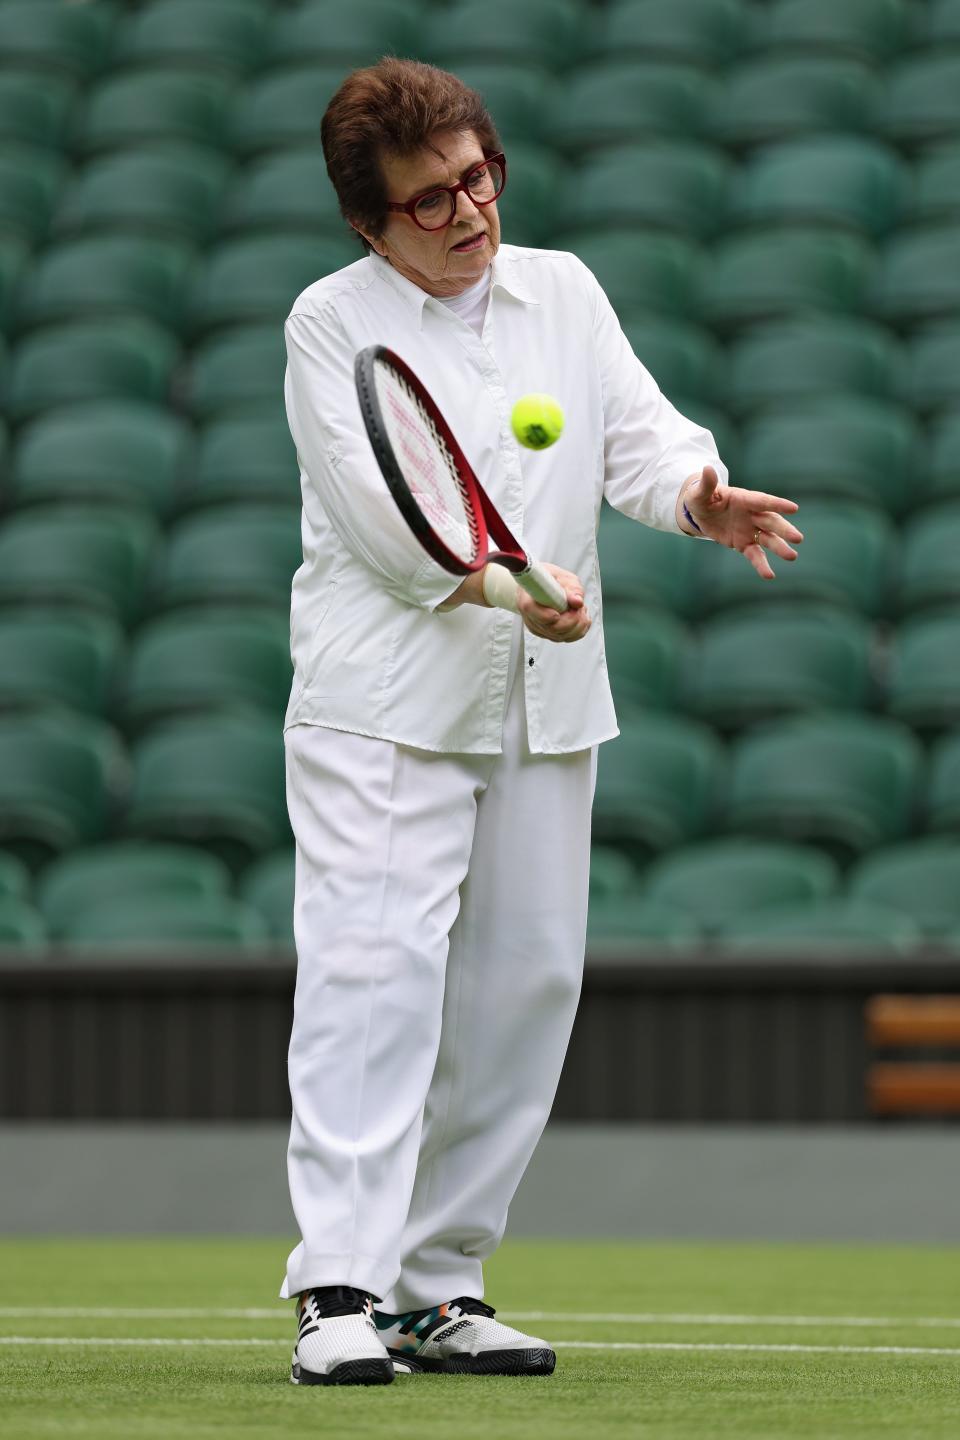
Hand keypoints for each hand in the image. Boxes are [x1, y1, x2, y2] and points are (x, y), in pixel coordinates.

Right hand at [516, 563, 590, 643]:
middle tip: (580, 607)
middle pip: (551, 629)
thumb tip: (577, 601)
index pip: (531, 611)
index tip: (560, 611)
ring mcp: (539, 628)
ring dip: (578, 623)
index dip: (547, 615)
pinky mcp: (549, 634)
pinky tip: (580, 617)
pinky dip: (579, 629)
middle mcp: (530, 617)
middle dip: (572, 619)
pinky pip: (567, 638)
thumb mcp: (563, 577)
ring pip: (562, 636)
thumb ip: (571, 588)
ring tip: (580, 609)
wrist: (544, 585)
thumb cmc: (551, 580)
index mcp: (528, 598)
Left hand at [681, 465, 803, 579]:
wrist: (699, 513)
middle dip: (784, 530)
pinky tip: (769, 575)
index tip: (794, 508)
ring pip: (768, 539)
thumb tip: (706, 468)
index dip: (777, 504)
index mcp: (744, 499)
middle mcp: (751, 514)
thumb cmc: (701, 498)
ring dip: (779, 548)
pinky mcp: (744, 544)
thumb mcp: (699, 492)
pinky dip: (761, 565)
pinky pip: (755, 554)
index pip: (762, 501)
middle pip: (771, 522)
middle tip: (798, 539)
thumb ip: (706, 483)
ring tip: (792, 557)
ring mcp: (750, 530)